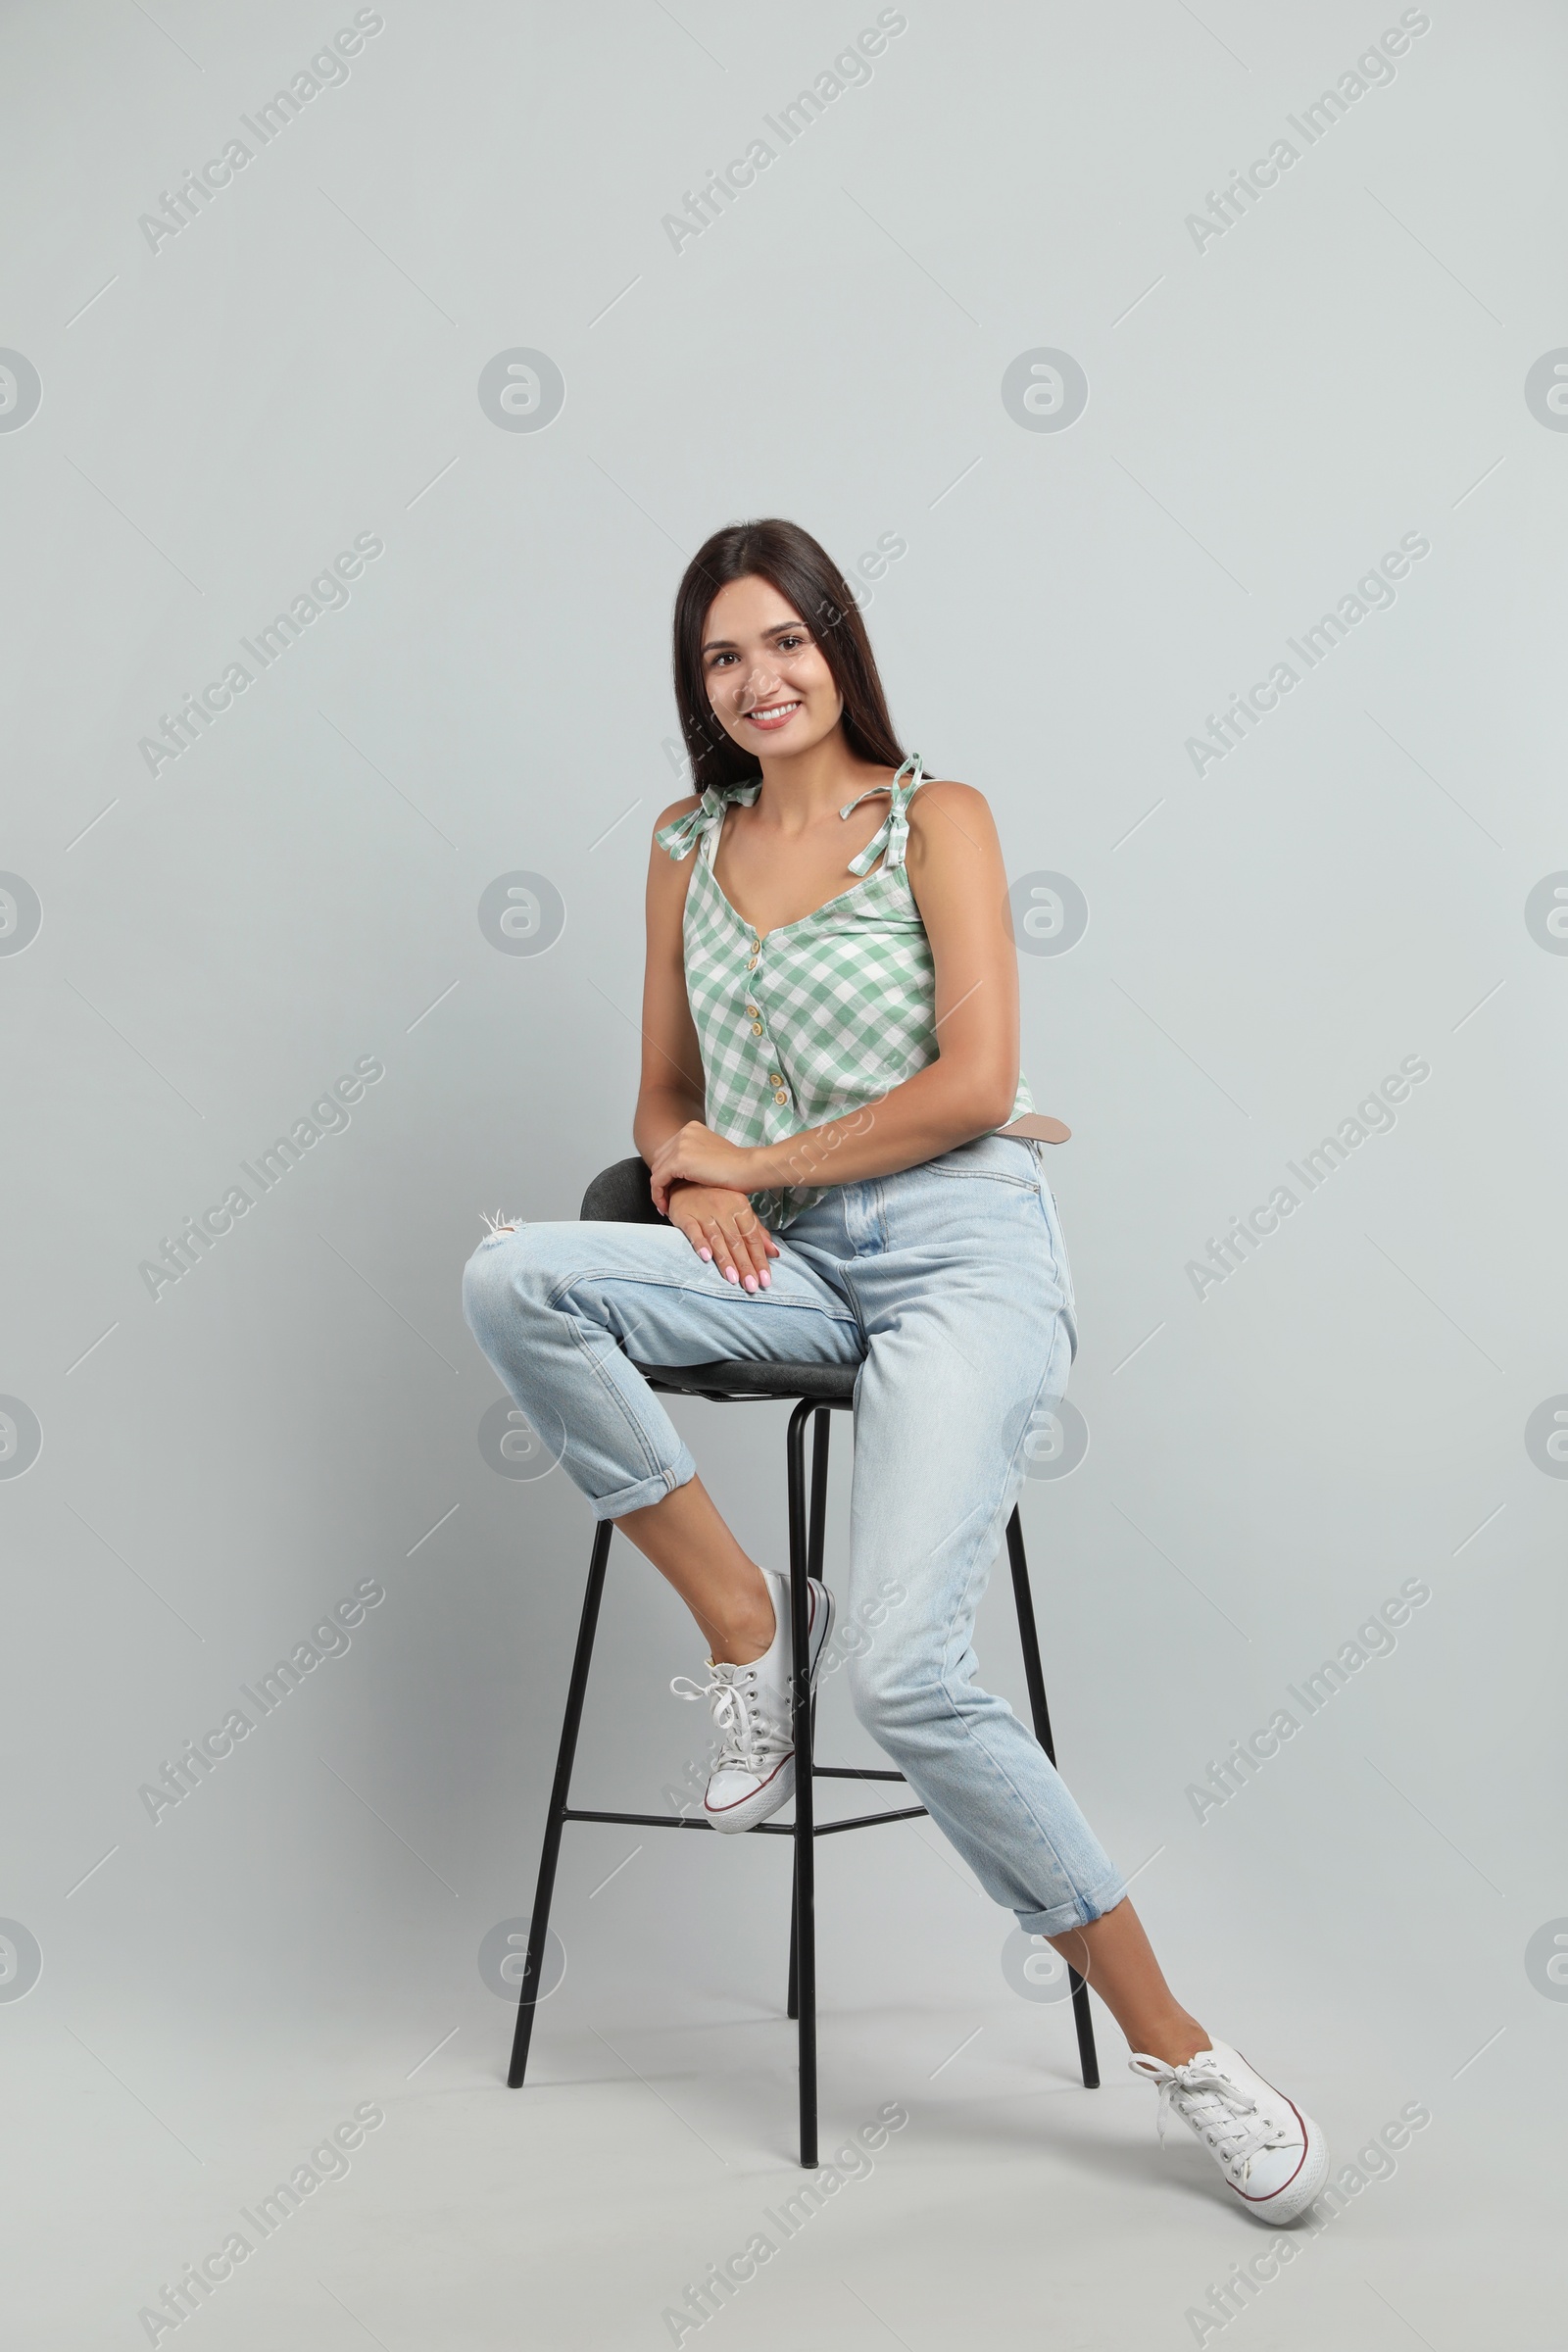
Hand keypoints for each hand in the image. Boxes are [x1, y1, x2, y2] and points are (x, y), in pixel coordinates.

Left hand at [647, 1120, 758, 1215]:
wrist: (749, 1168)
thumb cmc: (738, 1167)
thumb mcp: (712, 1154)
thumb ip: (696, 1156)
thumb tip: (684, 1170)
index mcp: (691, 1128)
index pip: (668, 1151)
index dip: (666, 1172)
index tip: (670, 1189)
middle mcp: (684, 1132)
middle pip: (660, 1160)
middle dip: (661, 1181)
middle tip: (666, 1199)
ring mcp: (680, 1145)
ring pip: (657, 1171)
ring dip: (658, 1190)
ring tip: (665, 1206)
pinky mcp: (679, 1161)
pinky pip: (658, 1180)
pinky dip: (658, 1195)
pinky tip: (665, 1206)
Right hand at [664, 1182, 779, 1290]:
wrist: (684, 1182)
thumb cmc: (715, 1199)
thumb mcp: (738, 1210)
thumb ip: (756, 1231)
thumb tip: (774, 1253)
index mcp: (740, 1207)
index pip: (752, 1238)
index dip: (759, 1259)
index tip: (765, 1280)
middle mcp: (724, 1209)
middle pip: (737, 1242)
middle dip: (745, 1266)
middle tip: (751, 1286)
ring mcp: (704, 1212)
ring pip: (717, 1239)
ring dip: (725, 1260)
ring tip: (733, 1279)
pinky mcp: (685, 1215)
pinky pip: (693, 1231)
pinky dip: (700, 1244)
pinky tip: (706, 1258)